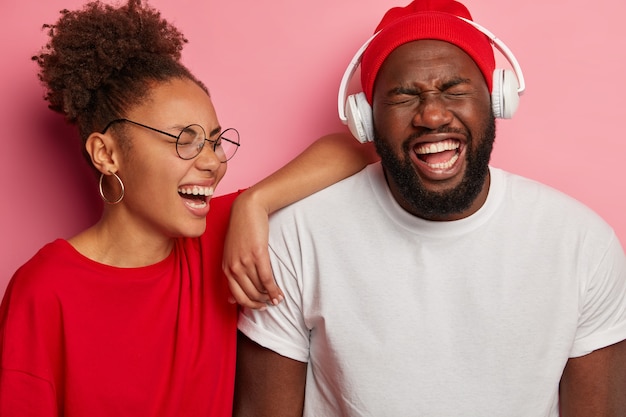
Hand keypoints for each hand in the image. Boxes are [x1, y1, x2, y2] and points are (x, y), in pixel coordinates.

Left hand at [223, 192, 283, 308]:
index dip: (250, 304)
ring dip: (269, 296)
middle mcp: (233, 267)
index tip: (260, 306)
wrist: (247, 210)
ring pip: (259, 288)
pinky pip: (267, 279)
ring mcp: (245, 261)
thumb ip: (231, 274)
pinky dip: (274, 289)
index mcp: (225, 267)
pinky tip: (280, 294)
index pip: (236, 295)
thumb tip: (229, 299)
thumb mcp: (231, 254)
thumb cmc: (241, 231)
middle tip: (271, 304)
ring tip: (278, 299)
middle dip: (261, 302)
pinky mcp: (258, 255)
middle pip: (249, 294)